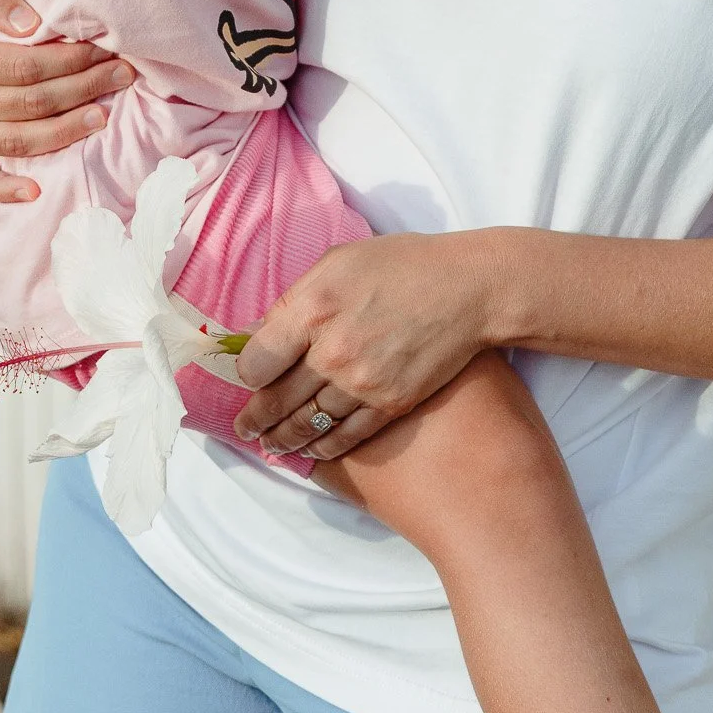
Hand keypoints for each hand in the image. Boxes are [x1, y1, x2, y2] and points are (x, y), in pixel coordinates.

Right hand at [0, 0, 133, 205]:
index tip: (103, 48)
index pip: (23, 67)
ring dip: (64, 132)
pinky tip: (35, 193)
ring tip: (104, 116)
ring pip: (16, 140)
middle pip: (29, 104)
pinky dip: (3, 190)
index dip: (68, 60)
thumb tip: (32, 24)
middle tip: (122, 74)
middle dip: (82, 89)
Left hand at [233, 232, 497, 461]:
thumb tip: (261, 333)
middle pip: (277, 400)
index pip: (257, 361)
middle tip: (245, 429)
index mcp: (312, 308)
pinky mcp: (390, 405)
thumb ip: (297, 299)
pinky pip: (345, 437)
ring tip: (271, 444)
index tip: (248, 379)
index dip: (247, 374)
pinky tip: (311, 450)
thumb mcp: (339, 262)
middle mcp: (332, 351)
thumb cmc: (402, 265)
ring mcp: (361, 383)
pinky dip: (323, 448)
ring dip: (283, 439)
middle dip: (255, 419)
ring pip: (308, 424)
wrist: (467, 290)